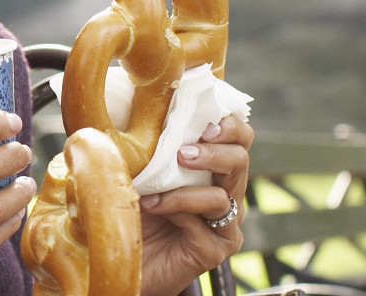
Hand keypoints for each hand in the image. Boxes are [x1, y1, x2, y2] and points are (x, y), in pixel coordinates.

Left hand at [135, 114, 252, 295]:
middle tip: (183, 152)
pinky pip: (204, 224)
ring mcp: (224, 225)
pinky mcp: (215, 250)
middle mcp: (226, 194)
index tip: (205, 121)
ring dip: (185, 190)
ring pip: (224, 196)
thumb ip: (144, 142)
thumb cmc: (131, 212)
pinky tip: (151, 208)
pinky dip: (176, 211)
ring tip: (151, 191)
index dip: (230, 124)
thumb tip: (128, 101)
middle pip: (241, 160)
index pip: (238, 138)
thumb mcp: (137, 170)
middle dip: (214, 150)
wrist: (124, 263)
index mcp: (213, 169)